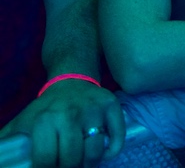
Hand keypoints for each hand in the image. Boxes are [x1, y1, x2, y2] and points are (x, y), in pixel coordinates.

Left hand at [0, 79, 123, 167]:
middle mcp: (71, 114)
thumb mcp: (22, 123)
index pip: (46, 159)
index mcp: (45, 119)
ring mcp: (93, 110)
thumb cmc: (45, 109)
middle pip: (72, 159)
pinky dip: (111, 151)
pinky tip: (103, 154)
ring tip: (84, 165)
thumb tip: (3, 161)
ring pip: (95, 151)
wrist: (71, 80)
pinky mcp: (112, 106)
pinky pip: (117, 137)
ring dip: (89, 165)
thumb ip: (8, 142)